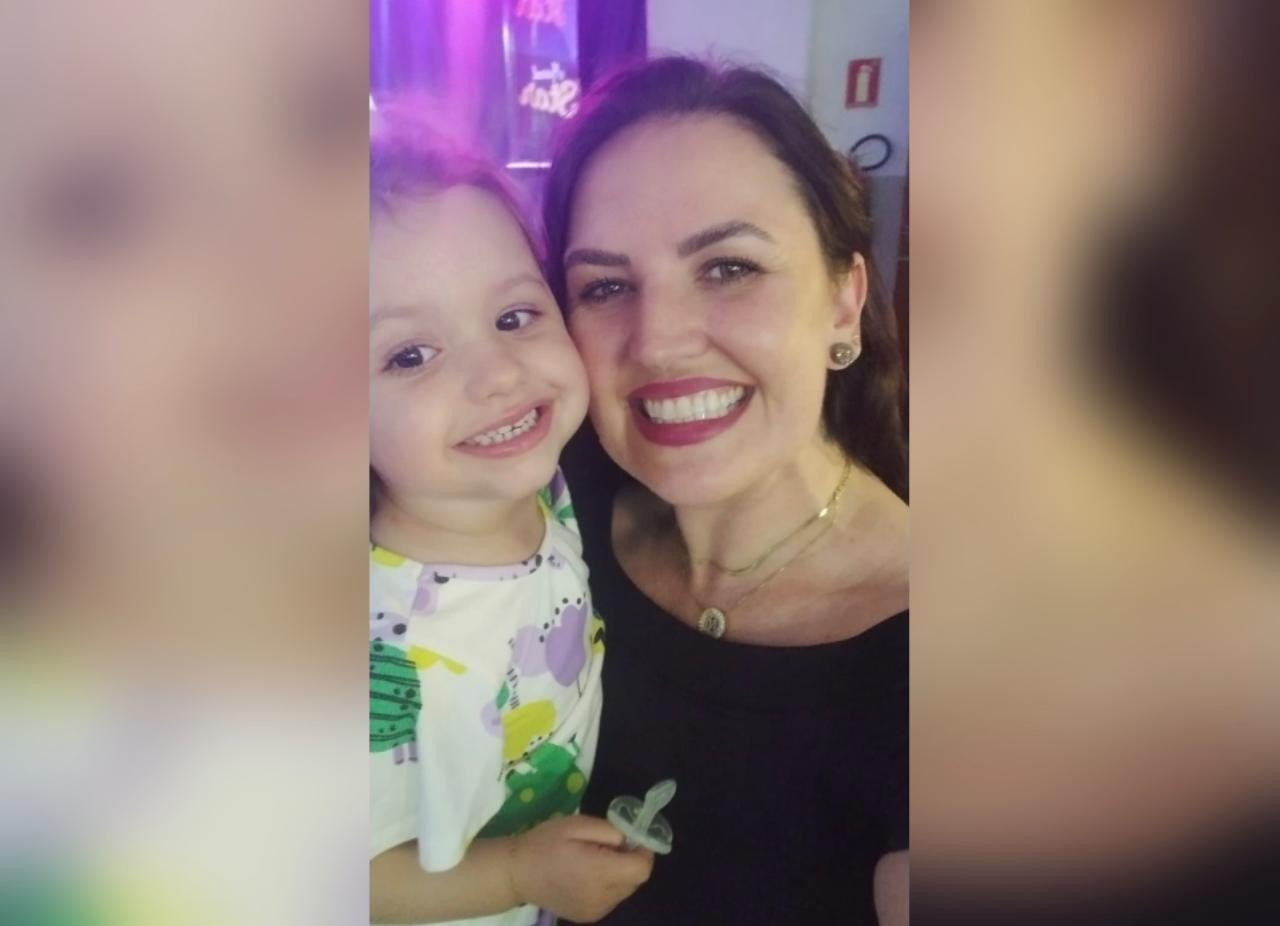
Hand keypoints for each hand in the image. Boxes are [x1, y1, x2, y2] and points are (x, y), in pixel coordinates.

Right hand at [509, 815, 654, 922]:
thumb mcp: (576, 824)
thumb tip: (630, 839)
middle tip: (609, 845)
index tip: (632, 838)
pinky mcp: (588, 917)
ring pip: (625, 891)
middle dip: (630, 861)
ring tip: (595, 860)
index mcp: (599, 873)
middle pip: (635, 880)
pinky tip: (587, 875)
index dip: (643, 851)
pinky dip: (608, 886)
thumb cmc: (545, 843)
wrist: (516, 874)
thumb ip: (609, 830)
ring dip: (619, 874)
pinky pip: (611, 899)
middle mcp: (602, 897)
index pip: (642, 869)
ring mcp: (596, 911)